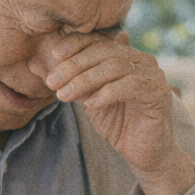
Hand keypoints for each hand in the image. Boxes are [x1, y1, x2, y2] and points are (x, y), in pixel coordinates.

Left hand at [30, 32, 194, 194]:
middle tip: (52, 81)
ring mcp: (153, 75)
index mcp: (124, 55)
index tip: (54, 54)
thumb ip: (66, 80)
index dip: (76, 43)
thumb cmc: (117, 124)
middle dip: (74, 66)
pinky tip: (91, 104)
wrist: (144, 154)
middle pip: (104, 52)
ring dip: (85, 80)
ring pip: (115, 67)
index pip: (98, 40)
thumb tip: (34, 64)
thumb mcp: (85, 99)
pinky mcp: (160, 93)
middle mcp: (141, 59)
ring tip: (65, 95)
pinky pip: (132, 86)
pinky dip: (108, 93)